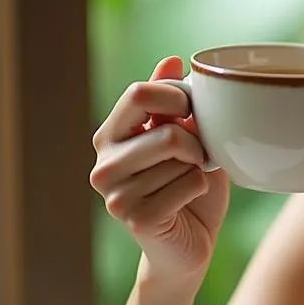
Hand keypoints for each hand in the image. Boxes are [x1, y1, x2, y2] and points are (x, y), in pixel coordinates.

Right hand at [91, 56, 229, 283]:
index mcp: (111, 136)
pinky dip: (200, 189)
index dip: (178, 98)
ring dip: (199, 168)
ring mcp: (114, 194)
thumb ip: (172, 102)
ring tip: (188, 181)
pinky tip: (186, 202)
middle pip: (166, 131)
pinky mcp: (134, 217)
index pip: (140, 93)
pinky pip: (190, 184)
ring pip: (182, 158)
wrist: (189, 245)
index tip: (193, 114)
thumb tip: (171, 59)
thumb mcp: (183, 136)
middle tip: (197, 157)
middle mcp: (103, 164)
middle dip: (196, 142)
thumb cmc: (188, 186)